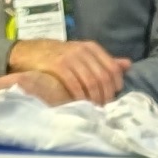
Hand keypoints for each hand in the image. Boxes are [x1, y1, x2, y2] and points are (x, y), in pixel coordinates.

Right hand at [0, 37, 131, 105]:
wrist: (29, 52)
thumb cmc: (59, 56)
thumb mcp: (83, 55)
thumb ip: (104, 61)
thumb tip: (128, 65)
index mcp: (92, 48)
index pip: (112, 68)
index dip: (116, 85)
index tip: (114, 98)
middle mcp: (83, 51)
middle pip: (104, 77)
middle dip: (106, 96)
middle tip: (105, 109)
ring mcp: (70, 58)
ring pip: (91, 82)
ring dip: (95, 99)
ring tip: (94, 110)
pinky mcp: (58, 66)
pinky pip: (75, 85)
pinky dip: (80, 97)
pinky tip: (81, 105)